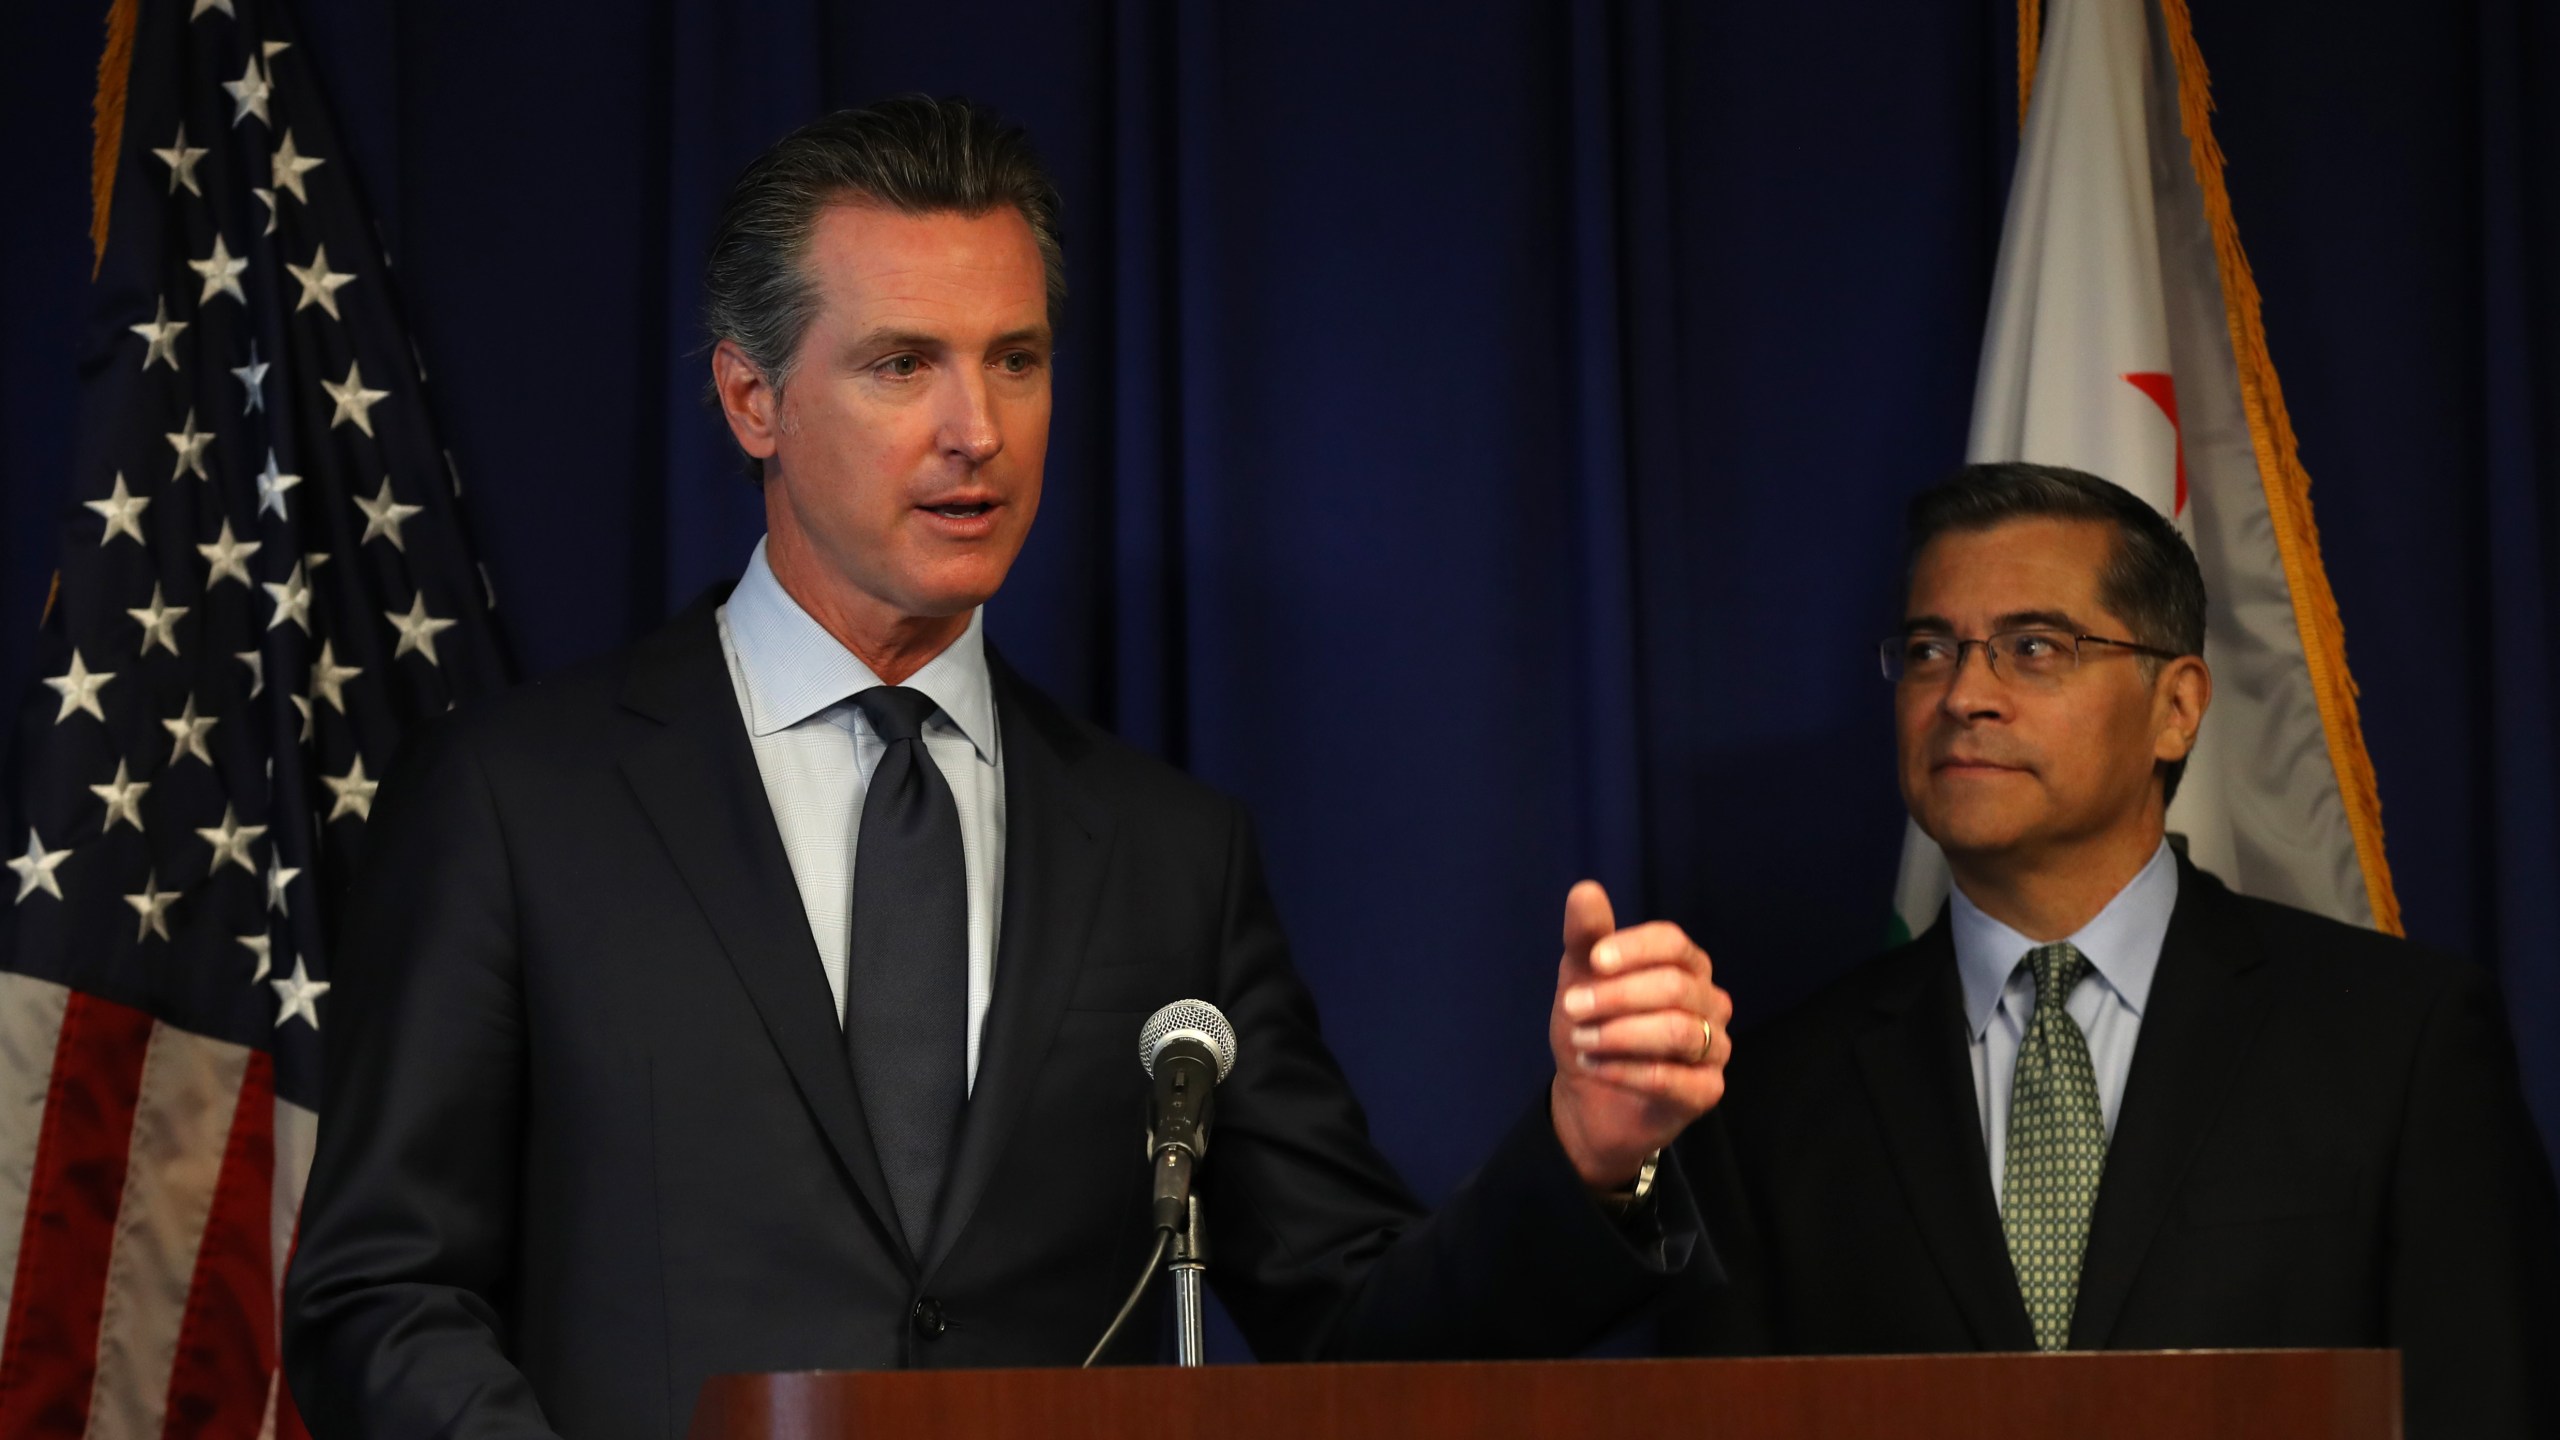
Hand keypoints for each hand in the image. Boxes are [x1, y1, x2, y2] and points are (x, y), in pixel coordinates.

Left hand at [1547, 880, 1732, 1189]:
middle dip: (1616, 996)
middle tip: (1572, 1008)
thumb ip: (1585, 937)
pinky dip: (1624, 1071)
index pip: (1673, 943)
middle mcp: (1710, 1002)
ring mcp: (1715, 1048)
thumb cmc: (1593, 1026)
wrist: (1590, 1097)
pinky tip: (1594, 1068)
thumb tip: (1585, 889)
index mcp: (1686, 966)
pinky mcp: (1707, 1091)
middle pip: (1674, 986)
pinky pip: (1671, 1078)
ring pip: (1678, 1031)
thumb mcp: (1580, 978)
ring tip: (1580, 1041)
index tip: (1595, 960)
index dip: (1635, 948)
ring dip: (1619, 1035)